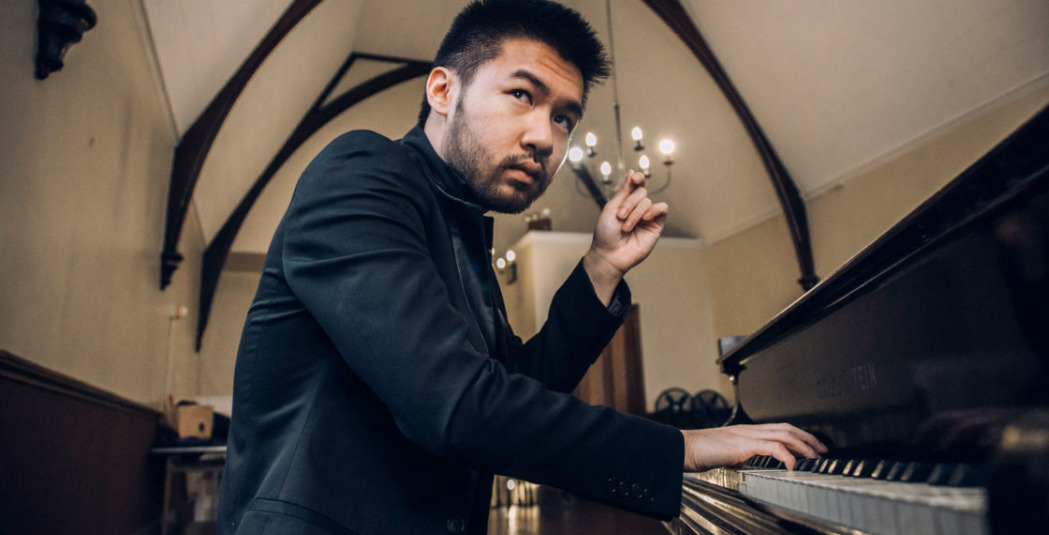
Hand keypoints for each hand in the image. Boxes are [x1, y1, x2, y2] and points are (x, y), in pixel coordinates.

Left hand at [583, 170, 668, 302]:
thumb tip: (633, 171)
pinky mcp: (656, 226)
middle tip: (620, 217)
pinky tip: (645, 218)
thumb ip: (624, 190)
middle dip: (629, 203)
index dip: (637, 179)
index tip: (635, 178)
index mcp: (625, 201)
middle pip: (641, 192)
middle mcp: (637, 208)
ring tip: (626, 227)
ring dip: (636, 213)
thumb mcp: (612, 208)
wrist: (609, 255)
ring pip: (648, 202)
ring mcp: (647, 216)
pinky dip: (654, 210)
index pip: (635, 184)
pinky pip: (662, 208)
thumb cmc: (606, 233)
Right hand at [682, 423, 827, 471]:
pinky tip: (792, 465)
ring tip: (813, 457)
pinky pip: (771, 447)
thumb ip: (740, 455)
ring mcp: (746, 435)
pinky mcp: (743, 445)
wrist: (684, 448)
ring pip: (783, 435)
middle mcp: (749, 430)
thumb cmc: (700, 452)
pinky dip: (786, 455)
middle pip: (786, 428)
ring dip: (802, 446)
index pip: (779, 429)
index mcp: (746, 431)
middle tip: (822, 450)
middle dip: (807, 438)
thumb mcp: (727, 454)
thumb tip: (747, 462)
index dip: (798, 435)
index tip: (812, 447)